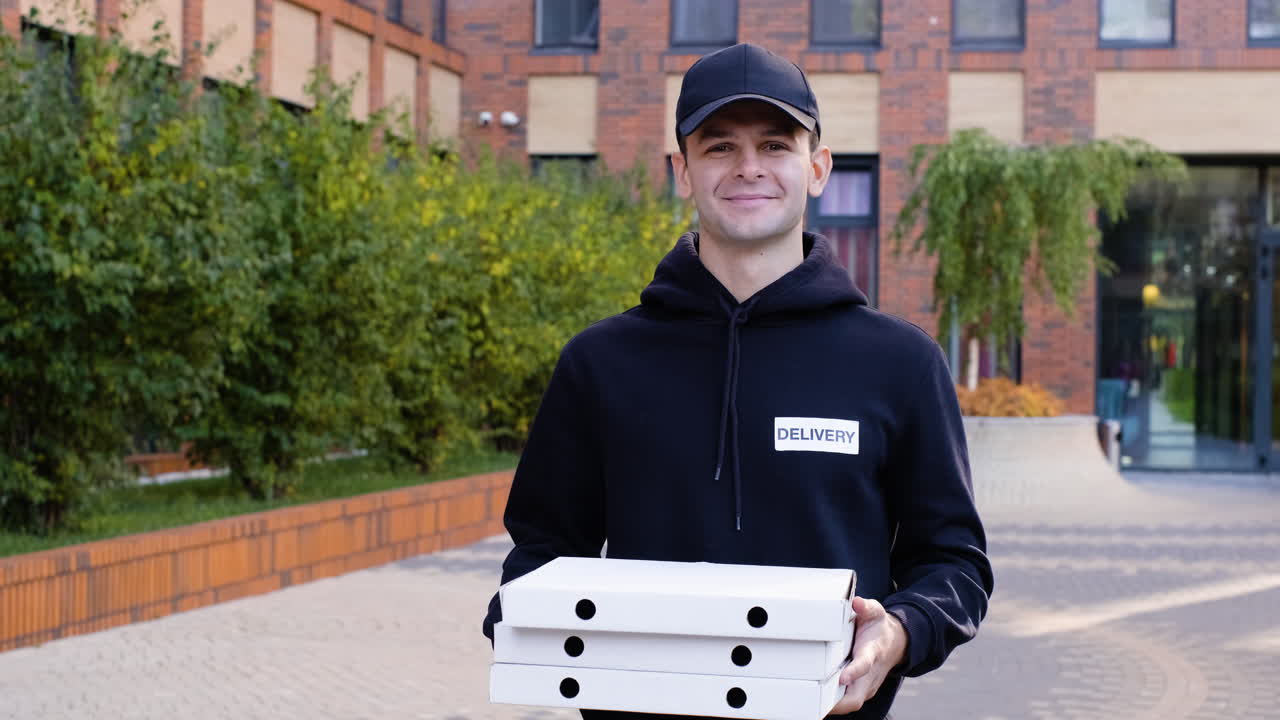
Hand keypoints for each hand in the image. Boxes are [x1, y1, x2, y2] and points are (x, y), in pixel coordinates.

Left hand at [827, 596, 907, 715]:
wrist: (896, 643)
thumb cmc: (879, 628)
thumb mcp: (876, 612)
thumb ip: (867, 607)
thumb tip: (857, 603)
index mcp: (872, 653)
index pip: (864, 665)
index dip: (854, 672)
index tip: (843, 677)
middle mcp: (870, 674)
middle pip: (856, 697)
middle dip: (837, 703)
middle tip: (815, 701)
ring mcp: (867, 685)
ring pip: (851, 703)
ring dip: (832, 705)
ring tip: (810, 703)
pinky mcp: (862, 690)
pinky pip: (848, 701)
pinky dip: (834, 703)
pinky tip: (817, 700)